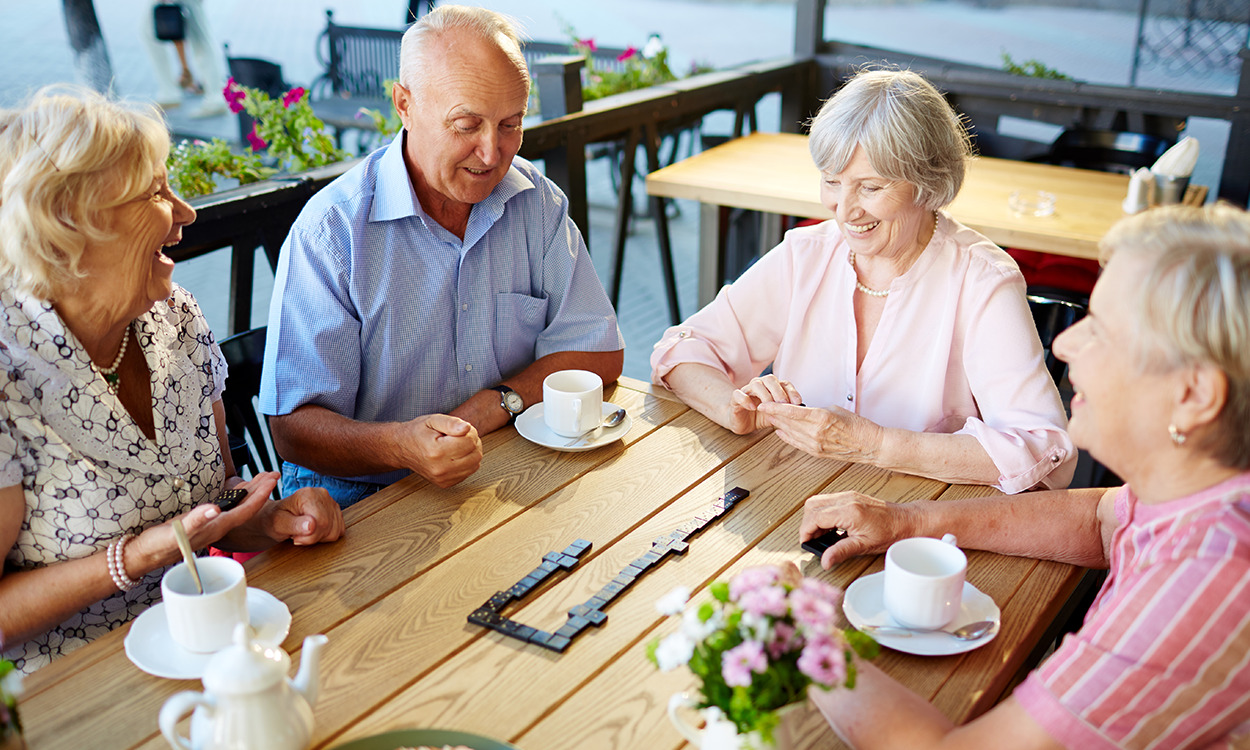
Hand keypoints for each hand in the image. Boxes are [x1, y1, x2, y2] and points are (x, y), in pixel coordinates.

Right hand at [127, 473, 278, 567]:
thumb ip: (196, 521)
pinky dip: (235, 496)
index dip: (261, 495)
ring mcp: (212, 525)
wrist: (144, 555)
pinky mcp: (203, 523)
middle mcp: (218, 527)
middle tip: (274, 473)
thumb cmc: (158, 544)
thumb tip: (216, 509)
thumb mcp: (175, 531)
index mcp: (216, 528)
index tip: (273, 480)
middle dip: (261, 490)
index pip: (246, 510)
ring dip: (251, 492)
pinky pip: (226, 508)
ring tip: (262, 477)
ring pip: (238, 507)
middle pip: (247, 508)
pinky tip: (237, 491)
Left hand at [262, 487, 344, 545]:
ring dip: (320, 537)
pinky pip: (339, 530)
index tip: (295, 537)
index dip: (309, 536)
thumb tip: (312, 526)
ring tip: (305, 532)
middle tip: (298, 535)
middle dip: (314, 537)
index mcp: (308, 494)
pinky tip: (314, 531)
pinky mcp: (335, 510)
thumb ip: (294, 525)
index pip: (321, 522)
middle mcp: (322, 494)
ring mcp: (331, 501)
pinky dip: (327, 535)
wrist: (276, 516)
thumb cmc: (274, 519)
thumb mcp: (278, 524)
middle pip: (329, 526)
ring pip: (336, 530)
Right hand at [403, 413, 482, 487]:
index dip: (470, 431)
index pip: (470, 442)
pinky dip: (467, 462)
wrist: (402, 449)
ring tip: (457, 445)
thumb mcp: (433, 420)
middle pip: (475, 454)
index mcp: (436, 451)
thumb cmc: (418, 432)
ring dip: (472, 452)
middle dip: (473, 442)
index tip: (460, 429)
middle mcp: (440, 468)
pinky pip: (469, 472)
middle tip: (460, 436)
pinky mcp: (445, 484)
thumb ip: (451, 423)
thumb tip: (467, 428)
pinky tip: (455, 455)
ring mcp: (443, 479)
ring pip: (475, 464)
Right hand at [727, 375, 802, 433]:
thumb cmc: (760, 416)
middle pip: (770, 379)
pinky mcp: (735, 399)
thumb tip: (801, 412)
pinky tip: (753, 407)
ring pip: (756, 384)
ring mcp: (747, 390)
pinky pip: (738, 394)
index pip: (784, 383)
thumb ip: (786, 411)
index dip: (792, 391)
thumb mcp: (777, 414)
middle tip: (784, 404)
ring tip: (769, 407)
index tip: (798, 402)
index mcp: (772, 387)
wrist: (741, 421)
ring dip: (765, 395)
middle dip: (779, 391)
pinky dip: (746, 400)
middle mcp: (760, 385)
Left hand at [758, 402, 883, 463]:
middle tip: (763, 408)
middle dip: (773, 415)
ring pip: (790, 433)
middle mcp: (814, 432)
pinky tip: (780, 432)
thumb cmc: (857, 424)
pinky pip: (797, 444)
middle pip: (787, 422)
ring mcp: (815, 444)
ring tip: (769, 418)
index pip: (790, 412)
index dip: (774, 408)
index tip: (764, 404)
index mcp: (820, 418)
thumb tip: (802, 410)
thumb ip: (816, 410)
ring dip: (778, 425)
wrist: (869, 445)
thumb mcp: (835, 409)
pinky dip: (787, 437)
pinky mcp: (817, 453)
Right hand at [799, 492, 916, 568]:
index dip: (806, 531)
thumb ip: (841, 552)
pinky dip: (822, 513)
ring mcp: (848, 496)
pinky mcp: (850, 497)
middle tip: (812, 539)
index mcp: (849, 511)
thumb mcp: (864, 546)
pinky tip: (830, 527)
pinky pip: (827, 501)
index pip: (815, 517)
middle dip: (807, 523)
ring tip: (821, 535)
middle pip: (812, 505)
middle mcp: (846, 499)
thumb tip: (825, 561)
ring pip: (818, 501)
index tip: (806, 543)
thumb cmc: (890, 532)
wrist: (906, 521)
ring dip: (813, 518)